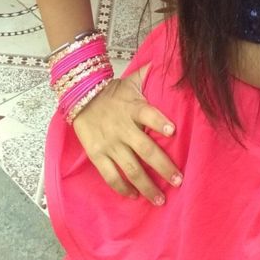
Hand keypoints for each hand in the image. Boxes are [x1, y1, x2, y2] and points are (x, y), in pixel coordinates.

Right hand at [71, 63, 182, 205]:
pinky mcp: (97, 155)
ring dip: (147, 186)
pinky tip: (135, 197)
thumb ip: (150, 73)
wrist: (81, 97)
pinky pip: (111, 176)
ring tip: (160, 200)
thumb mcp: (132, 80)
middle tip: (179, 181)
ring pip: (130, 169)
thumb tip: (168, 59)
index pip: (148, 114)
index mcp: (134, 108)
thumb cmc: (113, 92)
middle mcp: (123, 128)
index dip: (159, 121)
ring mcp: (110, 144)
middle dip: (163, 167)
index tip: (172, 130)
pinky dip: (123, 188)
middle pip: (145, 150)